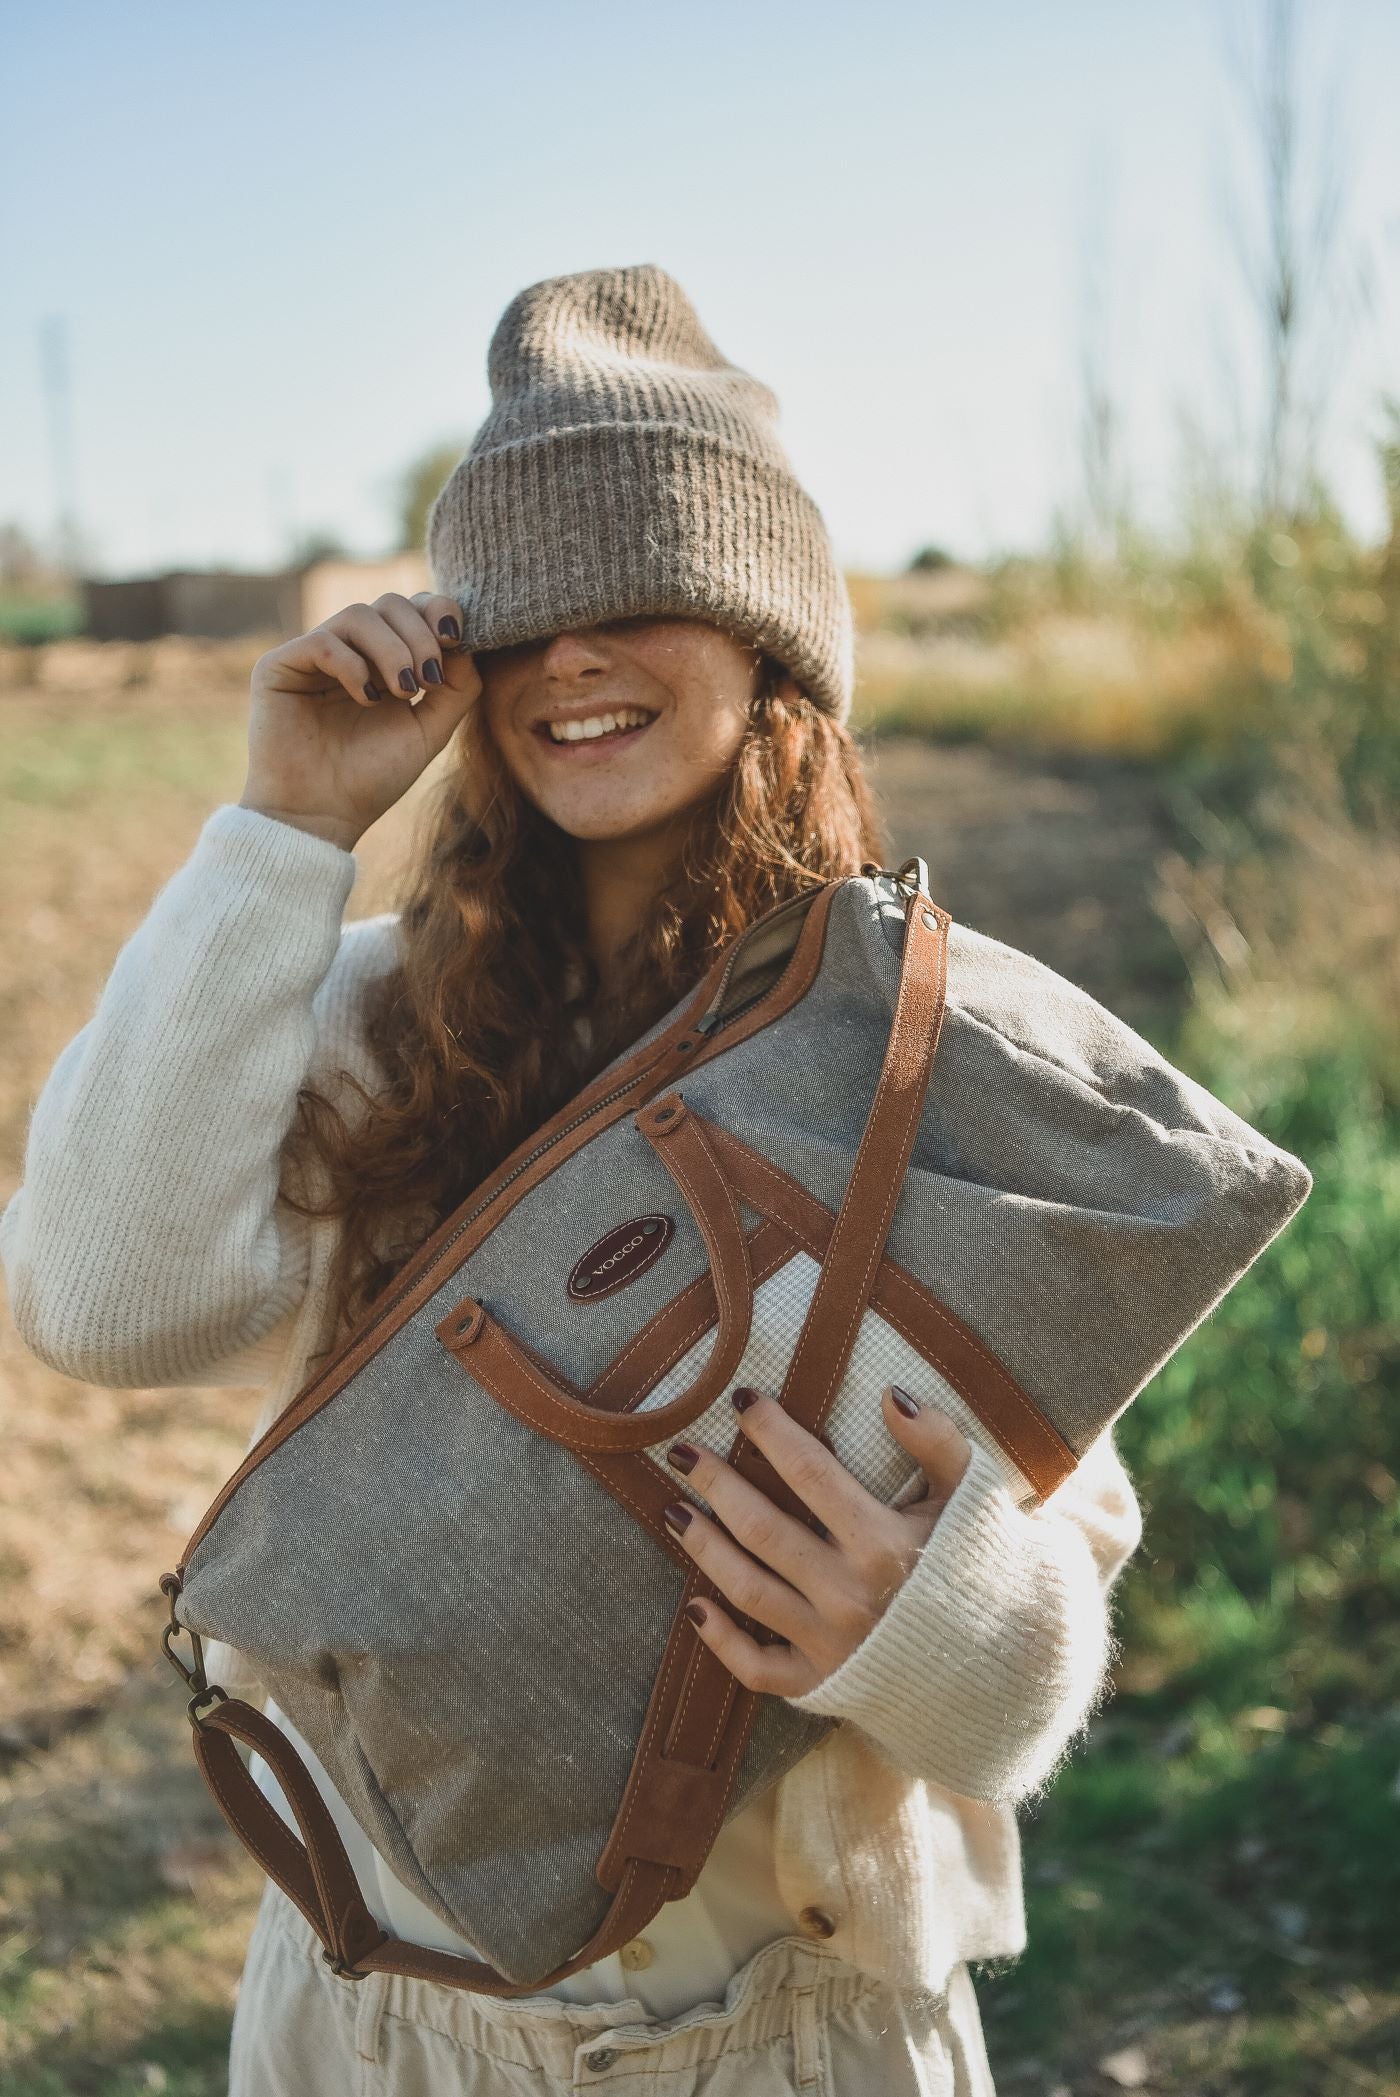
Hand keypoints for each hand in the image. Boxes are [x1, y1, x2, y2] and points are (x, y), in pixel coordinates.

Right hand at [241, 591, 482, 849]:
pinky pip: (324, 642)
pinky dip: (354, 665)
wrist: (322, 816)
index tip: (454, 639)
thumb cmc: (373, 778)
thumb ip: (457, 687)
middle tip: (428, 681)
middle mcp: (347, 650)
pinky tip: (367, 700)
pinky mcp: (278, 667)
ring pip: (359, 615)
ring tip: (402, 693)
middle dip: (419, 637)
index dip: (437, 610)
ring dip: (392, 650)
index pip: (411, 608)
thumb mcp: (429, 731)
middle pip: (389, 603)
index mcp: (381, 659)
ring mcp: (311, 656)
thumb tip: (466, 642)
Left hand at [662, 1386, 972, 1695]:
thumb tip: (890, 1393)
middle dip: (716, 1483)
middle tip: (682, 1452)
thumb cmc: (982, 1566)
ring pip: (747, 1590)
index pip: (810, 1472)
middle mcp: (850, 1595)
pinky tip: (693, 1607)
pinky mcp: (823, 1685)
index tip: (741, 1400)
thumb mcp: (971, 1497)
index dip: (771, 1430)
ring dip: (704, 1546)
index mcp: (884, 1543)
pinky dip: (721, 1641)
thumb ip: (937, 1440)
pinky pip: (758, 1668)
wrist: (1005, 1662)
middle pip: (762, 1528)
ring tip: (673, 1510)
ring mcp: (832, 1645)